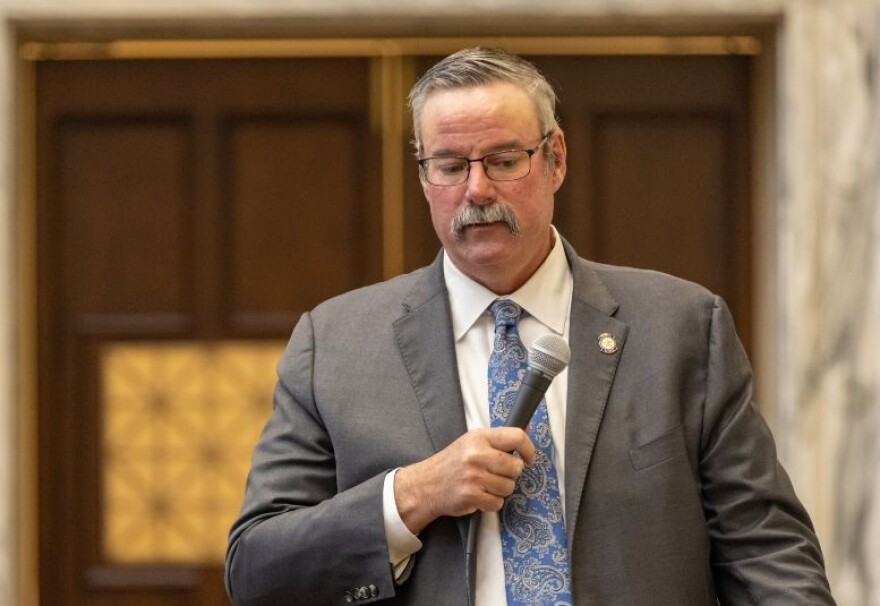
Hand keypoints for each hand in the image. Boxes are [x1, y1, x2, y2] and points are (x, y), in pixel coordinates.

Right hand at [393, 427, 534, 534]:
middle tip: (497, 473)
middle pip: (515, 467)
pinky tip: (479, 495)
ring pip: (508, 487)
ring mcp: (474, 476)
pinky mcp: (471, 495)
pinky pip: (497, 503)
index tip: (528, 457)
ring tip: (485, 484)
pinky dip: (491, 502)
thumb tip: (528, 427)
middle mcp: (477, 455)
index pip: (516, 437)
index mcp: (479, 437)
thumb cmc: (452, 462)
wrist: (426, 484)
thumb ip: (499, 438)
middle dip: (511, 474)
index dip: (528, 449)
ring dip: (500, 489)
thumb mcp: (472, 441)